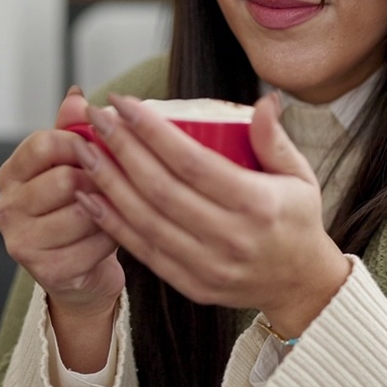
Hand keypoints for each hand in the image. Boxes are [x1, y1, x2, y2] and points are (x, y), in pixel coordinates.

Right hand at [0, 87, 123, 370]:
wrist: (80, 270)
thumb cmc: (78, 207)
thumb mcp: (74, 165)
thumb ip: (73, 130)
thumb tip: (77, 96)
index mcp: (11, 173)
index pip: (43, 144)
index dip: (80, 142)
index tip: (101, 146)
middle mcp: (7, 208)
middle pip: (65, 180)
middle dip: (100, 179)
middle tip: (116, 182)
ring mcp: (23, 242)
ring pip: (82, 213)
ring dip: (109, 210)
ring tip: (115, 208)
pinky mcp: (46, 271)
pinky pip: (94, 245)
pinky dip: (112, 238)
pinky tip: (113, 235)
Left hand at [74, 92, 351, 338]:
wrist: (301, 285)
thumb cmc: (296, 220)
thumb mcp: (300, 176)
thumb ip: (275, 138)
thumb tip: (264, 101)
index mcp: (257, 204)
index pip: (192, 162)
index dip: (152, 131)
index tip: (124, 103)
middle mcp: (231, 238)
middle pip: (161, 189)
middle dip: (121, 148)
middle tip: (97, 118)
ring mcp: (209, 266)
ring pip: (145, 220)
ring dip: (108, 183)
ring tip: (86, 151)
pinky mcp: (192, 285)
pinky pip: (144, 251)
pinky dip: (112, 223)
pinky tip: (90, 196)